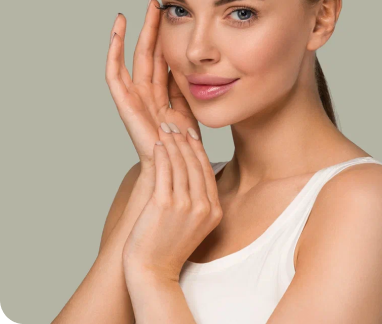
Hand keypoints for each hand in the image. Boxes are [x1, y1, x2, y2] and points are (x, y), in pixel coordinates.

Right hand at [105, 0, 202, 167]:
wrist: (177, 168)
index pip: (164, 59)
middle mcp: (148, 94)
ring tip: (141, 10)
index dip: (167, 38)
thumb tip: (192, 60)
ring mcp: (135, 98)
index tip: (173, 15)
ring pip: (135, 58)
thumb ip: (187, 85)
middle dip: (152, 29)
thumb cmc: (187, 144)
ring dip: (137, 33)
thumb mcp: (192, 107)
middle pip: (149, 54)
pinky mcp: (125, 104)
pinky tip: (118, 28)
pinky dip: (113, 50)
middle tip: (157, 3)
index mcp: (164, 96)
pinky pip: (114, 73)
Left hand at [121, 121, 222, 283]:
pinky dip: (162, 154)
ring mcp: (185, 205)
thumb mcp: (194, 225)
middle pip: (195, 164)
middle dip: (185, 141)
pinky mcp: (164, 204)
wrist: (152, 271)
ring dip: (172, 143)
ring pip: (180, 164)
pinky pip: (165, 171)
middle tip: (176, 126)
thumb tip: (192, 175)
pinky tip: (158, 144)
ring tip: (165, 130)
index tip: (191, 135)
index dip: (198, 150)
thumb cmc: (169, 247)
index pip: (206, 171)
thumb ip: (199, 202)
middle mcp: (203, 207)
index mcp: (213, 211)